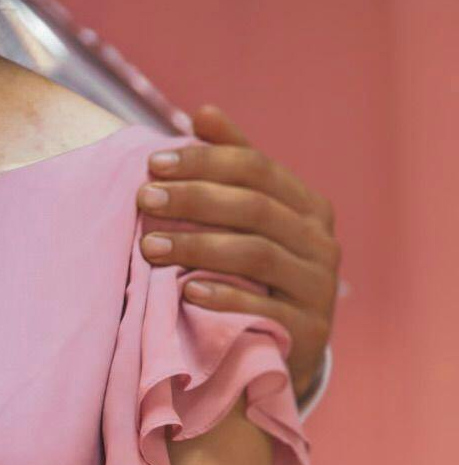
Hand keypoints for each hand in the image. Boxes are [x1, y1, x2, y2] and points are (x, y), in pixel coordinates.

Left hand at [137, 103, 340, 402]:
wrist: (284, 352)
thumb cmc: (256, 277)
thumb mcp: (247, 220)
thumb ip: (230, 168)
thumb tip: (203, 112)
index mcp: (308, 206)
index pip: (257, 167)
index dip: (205, 160)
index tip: (153, 164)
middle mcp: (322, 242)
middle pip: (255, 208)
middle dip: (194, 199)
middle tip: (143, 199)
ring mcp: (320, 288)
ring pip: (257, 254)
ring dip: (198, 246)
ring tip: (148, 246)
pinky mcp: (311, 332)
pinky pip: (265, 310)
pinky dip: (225, 298)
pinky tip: (186, 292)